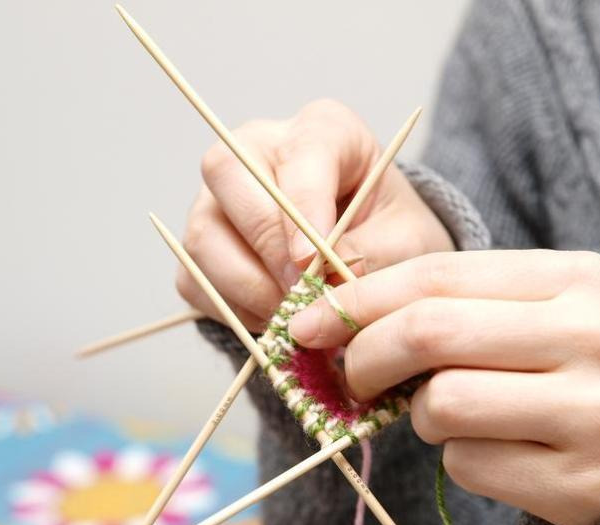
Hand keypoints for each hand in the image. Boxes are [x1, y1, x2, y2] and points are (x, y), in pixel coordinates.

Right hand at [177, 99, 453, 330]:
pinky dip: (233, 309)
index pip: (300, 155)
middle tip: (300, 292)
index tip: (313, 260)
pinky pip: (195, 279)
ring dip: (248, 287)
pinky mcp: (203, 245)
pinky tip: (274, 318)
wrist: (373, 257)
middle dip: (264, 244)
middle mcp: (259, 149)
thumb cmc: (390, 236)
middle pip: (228, 173)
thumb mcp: (404, 241)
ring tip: (294, 316)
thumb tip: (320, 280)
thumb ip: (370, 254)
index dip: (303, 209)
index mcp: (324, 130)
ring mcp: (220, 196)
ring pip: (204, 235)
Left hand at [288, 250, 599, 524]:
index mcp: (574, 279)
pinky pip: (469, 468)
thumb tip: (349, 321)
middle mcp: (587, 337)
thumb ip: (465, 305)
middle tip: (354, 377)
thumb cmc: (599, 366)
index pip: (437, 276)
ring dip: (422, 417)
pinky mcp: (578, 482)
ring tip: (455, 415)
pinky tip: (499, 452)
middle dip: (365, 357)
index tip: (305, 321)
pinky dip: (460, 461)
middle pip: (429, 334)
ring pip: (443, 406)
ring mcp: (588, 413)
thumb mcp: (554, 308)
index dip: (356, 299)